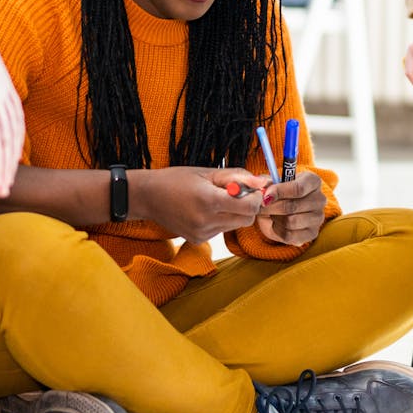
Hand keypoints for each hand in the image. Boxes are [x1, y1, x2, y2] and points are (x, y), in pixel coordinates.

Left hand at [0, 0, 23, 197]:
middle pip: (5, 137)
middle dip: (5, 167)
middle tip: (3, 194)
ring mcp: (3, 88)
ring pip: (14, 128)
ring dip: (13, 155)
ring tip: (8, 179)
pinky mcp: (6, 85)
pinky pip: (16, 116)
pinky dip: (18, 136)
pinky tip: (14, 152)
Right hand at [133, 166, 267, 242]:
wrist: (148, 197)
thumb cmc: (177, 179)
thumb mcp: (208, 172)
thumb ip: (238, 177)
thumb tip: (264, 181)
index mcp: (209, 201)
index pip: (250, 206)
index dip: (255, 196)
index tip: (250, 187)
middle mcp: (206, 222)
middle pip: (247, 219)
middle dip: (247, 205)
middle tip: (235, 192)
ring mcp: (202, 234)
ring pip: (236, 225)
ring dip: (234, 213)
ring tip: (216, 200)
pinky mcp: (199, 240)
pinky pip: (222, 230)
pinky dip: (221, 220)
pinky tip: (205, 210)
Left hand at [257, 172, 324, 245]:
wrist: (280, 211)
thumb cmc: (278, 193)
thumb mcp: (271, 183)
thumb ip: (264, 182)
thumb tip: (258, 183)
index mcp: (312, 181)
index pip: (298, 188)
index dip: (279, 192)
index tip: (264, 196)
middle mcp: (320, 199)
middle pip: (292, 206)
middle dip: (271, 207)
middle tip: (260, 206)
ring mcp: (318, 217)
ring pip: (290, 221)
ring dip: (275, 218)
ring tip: (270, 213)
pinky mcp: (312, 233)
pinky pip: (290, 235)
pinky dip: (278, 230)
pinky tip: (276, 224)